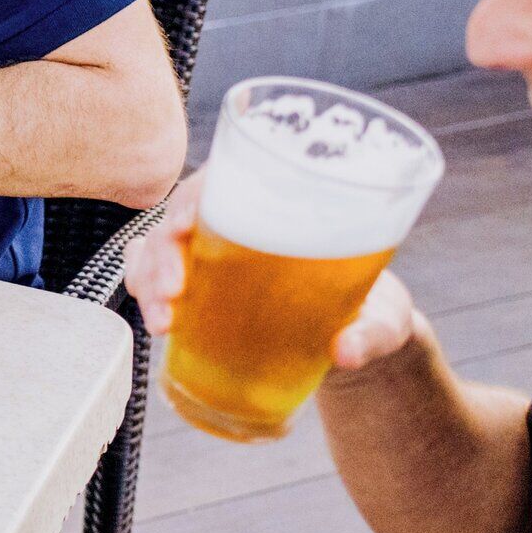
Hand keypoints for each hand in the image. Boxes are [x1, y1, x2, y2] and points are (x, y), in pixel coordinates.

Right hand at [124, 173, 420, 370]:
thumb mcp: (384, 321)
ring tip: (162, 323)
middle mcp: (244, 219)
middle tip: (171, 293)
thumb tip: (345, 353)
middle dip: (163, 250)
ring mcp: (217, 251)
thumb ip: (372, 334)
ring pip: (159, 246)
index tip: (185, 225)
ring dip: (147, 277)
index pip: (228, 179)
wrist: (359, 335)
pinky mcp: (204, 285)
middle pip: (182, 214)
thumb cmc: (376, 311)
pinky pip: (158, 278)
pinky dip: (148, 295)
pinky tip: (159, 323)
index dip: (196, 195)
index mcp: (287, 202)